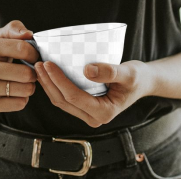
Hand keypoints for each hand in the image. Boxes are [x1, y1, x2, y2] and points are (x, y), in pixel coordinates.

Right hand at [0, 20, 38, 112]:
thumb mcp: (0, 38)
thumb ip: (15, 29)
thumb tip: (28, 34)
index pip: (23, 49)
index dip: (34, 54)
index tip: (33, 57)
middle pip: (26, 73)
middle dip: (33, 73)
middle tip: (28, 72)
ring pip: (26, 90)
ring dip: (29, 86)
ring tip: (22, 82)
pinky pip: (20, 103)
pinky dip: (22, 99)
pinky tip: (14, 93)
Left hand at [34, 60, 154, 126]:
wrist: (142, 83)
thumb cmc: (138, 78)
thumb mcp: (129, 73)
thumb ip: (110, 72)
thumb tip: (87, 70)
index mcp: (104, 112)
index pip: (74, 97)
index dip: (59, 81)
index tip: (48, 64)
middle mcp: (94, 117)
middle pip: (63, 101)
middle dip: (48, 83)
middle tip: (39, 64)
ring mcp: (88, 114)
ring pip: (61, 101)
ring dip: (48, 85)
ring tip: (39, 68)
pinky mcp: (85, 107)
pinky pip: (65, 99)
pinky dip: (55, 86)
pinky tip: (48, 74)